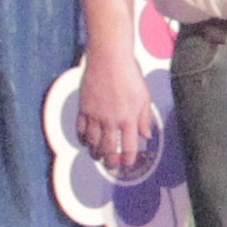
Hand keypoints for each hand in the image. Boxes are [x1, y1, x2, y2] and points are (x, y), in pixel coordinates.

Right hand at [76, 55, 157, 174]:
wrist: (109, 59)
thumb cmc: (129, 74)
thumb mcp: (144, 96)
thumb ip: (144, 118)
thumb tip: (146, 135)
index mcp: (129, 119)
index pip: (129, 147)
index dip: (128, 159)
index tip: (127, 164)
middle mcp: (111, 121)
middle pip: (109, 149)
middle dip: (110, 162)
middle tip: (110, 167)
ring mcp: (95, 116)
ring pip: (93, 142)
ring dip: (95, 152)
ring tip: (97, 156)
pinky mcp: (84, 108)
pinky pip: (80, 129)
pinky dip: (82, 138)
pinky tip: (84, 141)